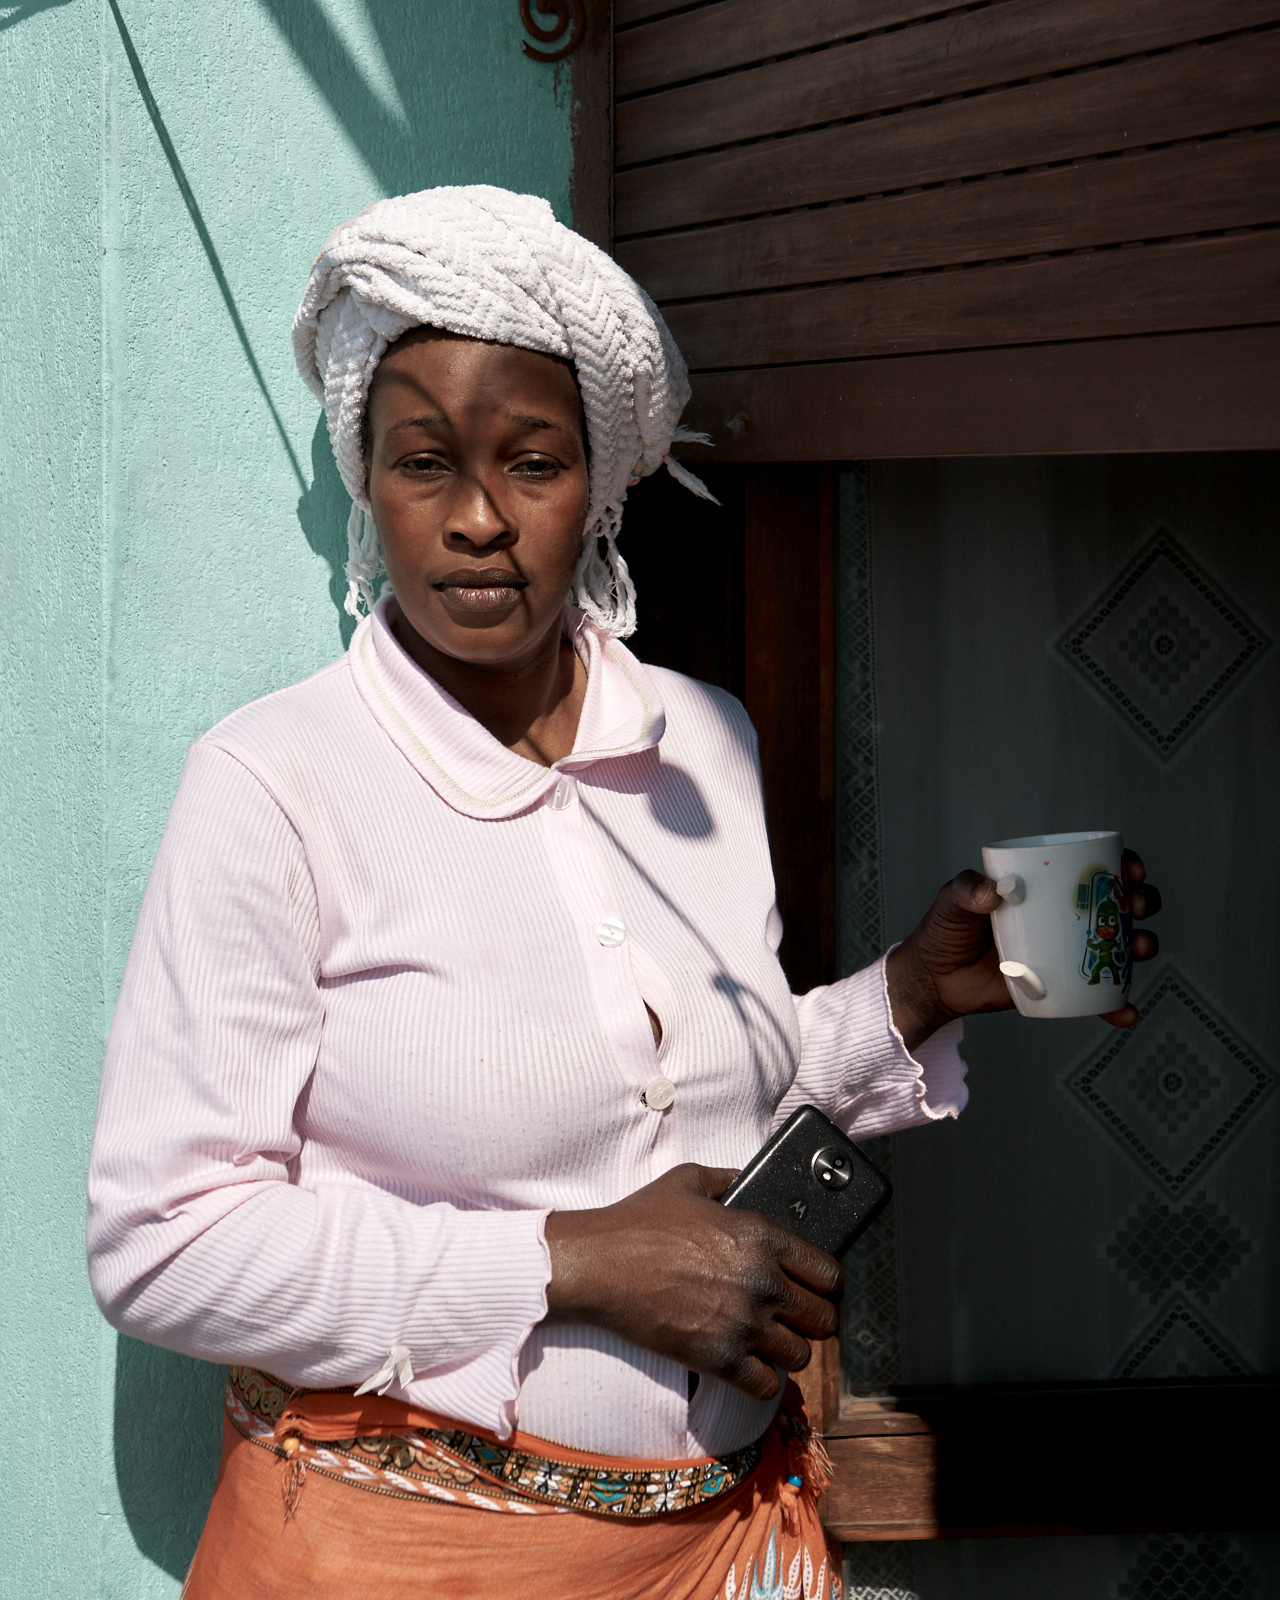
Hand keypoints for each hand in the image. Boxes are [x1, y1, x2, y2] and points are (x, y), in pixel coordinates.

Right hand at [543, 1164, 841, 1401]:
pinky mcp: (717, 1359)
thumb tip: (747, 1178)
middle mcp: (761, 1282)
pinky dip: (761, 1382)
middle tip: (796, 1318)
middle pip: (824, 1319)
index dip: (826, 1283)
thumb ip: (728, 1179)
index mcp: (761, 1236)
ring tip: (771, 1343)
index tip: (816, 1288)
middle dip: (813, 1319)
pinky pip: (765, 1387)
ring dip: (788, 1351)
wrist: (598, 1263)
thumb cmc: (639, 1220)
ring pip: (800, 1356)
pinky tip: (749, 1367)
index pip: (829, 1273)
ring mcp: (742, 1324)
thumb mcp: (689, 1181)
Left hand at [886, 848, 1161, 1046]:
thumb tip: (999, 892)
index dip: (1124, 866)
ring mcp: (1066, 953)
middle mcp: (1063, 918)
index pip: (1094, 869)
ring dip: (1140, 946)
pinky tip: (1126, 1011)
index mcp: (1046, 889)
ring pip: (1118, 947)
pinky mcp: (1061, 988)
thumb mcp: (953, 900)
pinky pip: (1097, 997)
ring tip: (1139, 948)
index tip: (1131, 870)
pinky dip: (1116, 1005)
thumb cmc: (945, 930)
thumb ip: (969, 889)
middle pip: (1118, 905)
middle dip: (1140, 902)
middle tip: (1136, 907)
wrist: (934, 978)